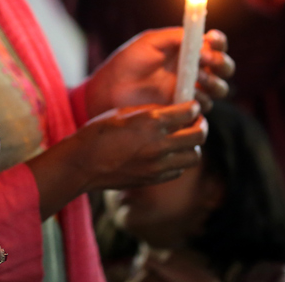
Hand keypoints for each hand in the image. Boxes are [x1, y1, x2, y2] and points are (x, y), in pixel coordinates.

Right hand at [76, 101, 205, 190]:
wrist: (83, 164)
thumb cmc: (98, 133)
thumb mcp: (123, 112)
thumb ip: (151, 112)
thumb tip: (171, 112)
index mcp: (151, 122)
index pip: (189, 112)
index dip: (194, 107)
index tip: (192, 107)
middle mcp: (158, 144)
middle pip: (199, 136)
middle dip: (201, 126)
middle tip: (197, 122)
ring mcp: (158, 165)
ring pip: (194, 157)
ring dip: (193, 146)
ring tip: (184, 140)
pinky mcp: (154, 179)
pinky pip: (179, 170)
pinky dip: (180, 161)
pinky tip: (170, 154)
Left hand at [84, 28, 233, 117]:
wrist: (112, 88)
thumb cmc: (129, 61)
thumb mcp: (150, 41)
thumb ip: (175, 37)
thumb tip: (201, 40)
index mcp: (188, 49)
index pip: (215, 44)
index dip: (218, 42)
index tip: (212, 40)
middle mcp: (195, 69)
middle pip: (224, 67)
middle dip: (221, 63)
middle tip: (207, 62)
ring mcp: (192, 90)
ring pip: (219, 88)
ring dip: (213, 82)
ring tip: (196, 78)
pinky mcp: (185, 108)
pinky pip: (204, 106)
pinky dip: (200, 99)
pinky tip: (187, 95)